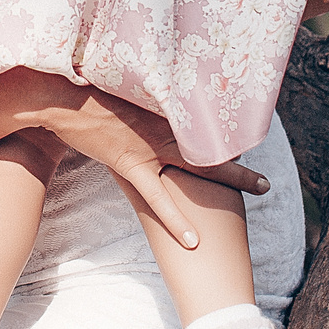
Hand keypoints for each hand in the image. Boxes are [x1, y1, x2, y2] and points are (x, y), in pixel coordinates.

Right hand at [24, 86, 271, 249]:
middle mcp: (164, 127)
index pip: (204, 121)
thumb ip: (145, 99)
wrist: (63, 96)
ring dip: (232, 179)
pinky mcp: (130, 164)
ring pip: (199, 167)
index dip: (225, 133)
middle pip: (212, 146)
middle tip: (266, 180)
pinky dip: (176, 221)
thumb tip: (154, 101)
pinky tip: (194, 241)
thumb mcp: (124, 88)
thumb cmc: (89, 89)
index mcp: (164, 109)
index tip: (246, 139)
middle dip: (241, 163)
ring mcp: (150, 147)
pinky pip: (158, 198)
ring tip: (261, 189)